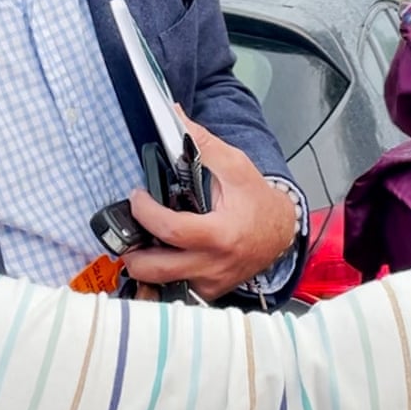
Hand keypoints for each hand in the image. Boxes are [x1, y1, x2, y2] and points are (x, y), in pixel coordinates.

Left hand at [121, 115, 298, 301]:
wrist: (281, 233)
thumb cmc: (256, 199)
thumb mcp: (236, 166)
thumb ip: (203, 144)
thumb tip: (175, 117)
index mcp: (220, 234)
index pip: (170, 230)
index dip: (145, 212)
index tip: (136, 196)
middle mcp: (213, 265)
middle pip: (155, 269)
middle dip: (131, 251)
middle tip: (129, 228)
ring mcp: (209, 283)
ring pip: (159, 286)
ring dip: (143, 265)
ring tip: (140, 243)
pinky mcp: (207, 292)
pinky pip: (174, 292)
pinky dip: (160, 278)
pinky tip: (160, 257)